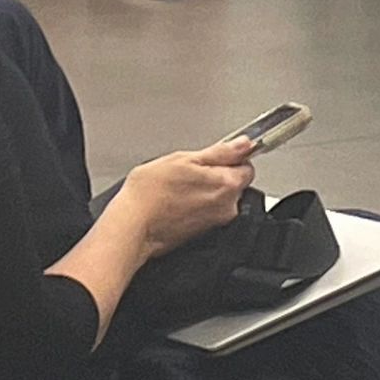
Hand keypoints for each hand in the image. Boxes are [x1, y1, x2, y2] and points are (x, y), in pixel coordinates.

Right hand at [105, 142, 254, 258]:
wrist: (132, 227)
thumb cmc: (150, 193)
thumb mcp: (184, 159)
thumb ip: (220, 152)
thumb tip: (243, 144)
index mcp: (227, 185)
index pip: (247, 166)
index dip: (231, 157)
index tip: (213, 156)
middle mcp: (227, 207)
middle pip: (235, 184)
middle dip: (219, 175)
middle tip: (190, 171)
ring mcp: (215, 223)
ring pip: (220, 198)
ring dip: (206, 190)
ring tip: (180, 187)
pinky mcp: (202, 234)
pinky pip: (207, 212)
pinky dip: (197, 205)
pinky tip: (177, 201)